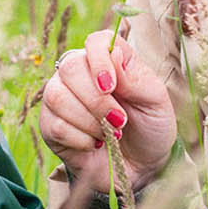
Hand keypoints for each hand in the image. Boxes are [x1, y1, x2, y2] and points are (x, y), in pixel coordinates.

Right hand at [37, 27, 174, 194]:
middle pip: (70, 67)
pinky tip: (94, 144)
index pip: (96, 41)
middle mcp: (80, 73)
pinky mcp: (50, 125)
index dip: (99, 59)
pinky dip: (80, 139)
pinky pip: (55, 125)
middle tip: (119, 121)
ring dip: (88, 121)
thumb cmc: (150, 128)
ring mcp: (61, 97)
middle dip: (96, 100)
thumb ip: (137, 79)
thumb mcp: (156, 103)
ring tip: (110, 134)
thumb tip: (113, 55)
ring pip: (57, 97)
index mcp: (109, 60)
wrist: (140, 166)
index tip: (111, 86)